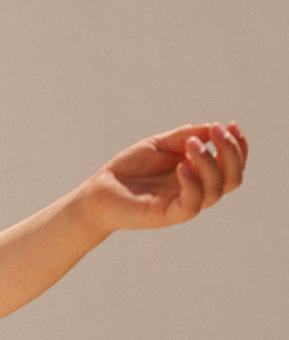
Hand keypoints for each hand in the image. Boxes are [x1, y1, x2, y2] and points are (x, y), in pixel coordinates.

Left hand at [85, 121, 246, 233]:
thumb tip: (214, 129)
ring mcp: (183, 204)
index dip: (239, 146)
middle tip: (215, 132)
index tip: (229, 124)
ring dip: (210, 162)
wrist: (100, 191)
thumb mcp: (162, 143)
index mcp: (198, 173)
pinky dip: (192, 183)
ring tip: (190, 146)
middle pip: (233, 179)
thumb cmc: (130, 168)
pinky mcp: (168, 215)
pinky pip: (192, 204)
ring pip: (216, 191)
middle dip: (231, 152)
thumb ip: (187, 136)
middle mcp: (195, 190)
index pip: (232, 165)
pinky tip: (180, 166)